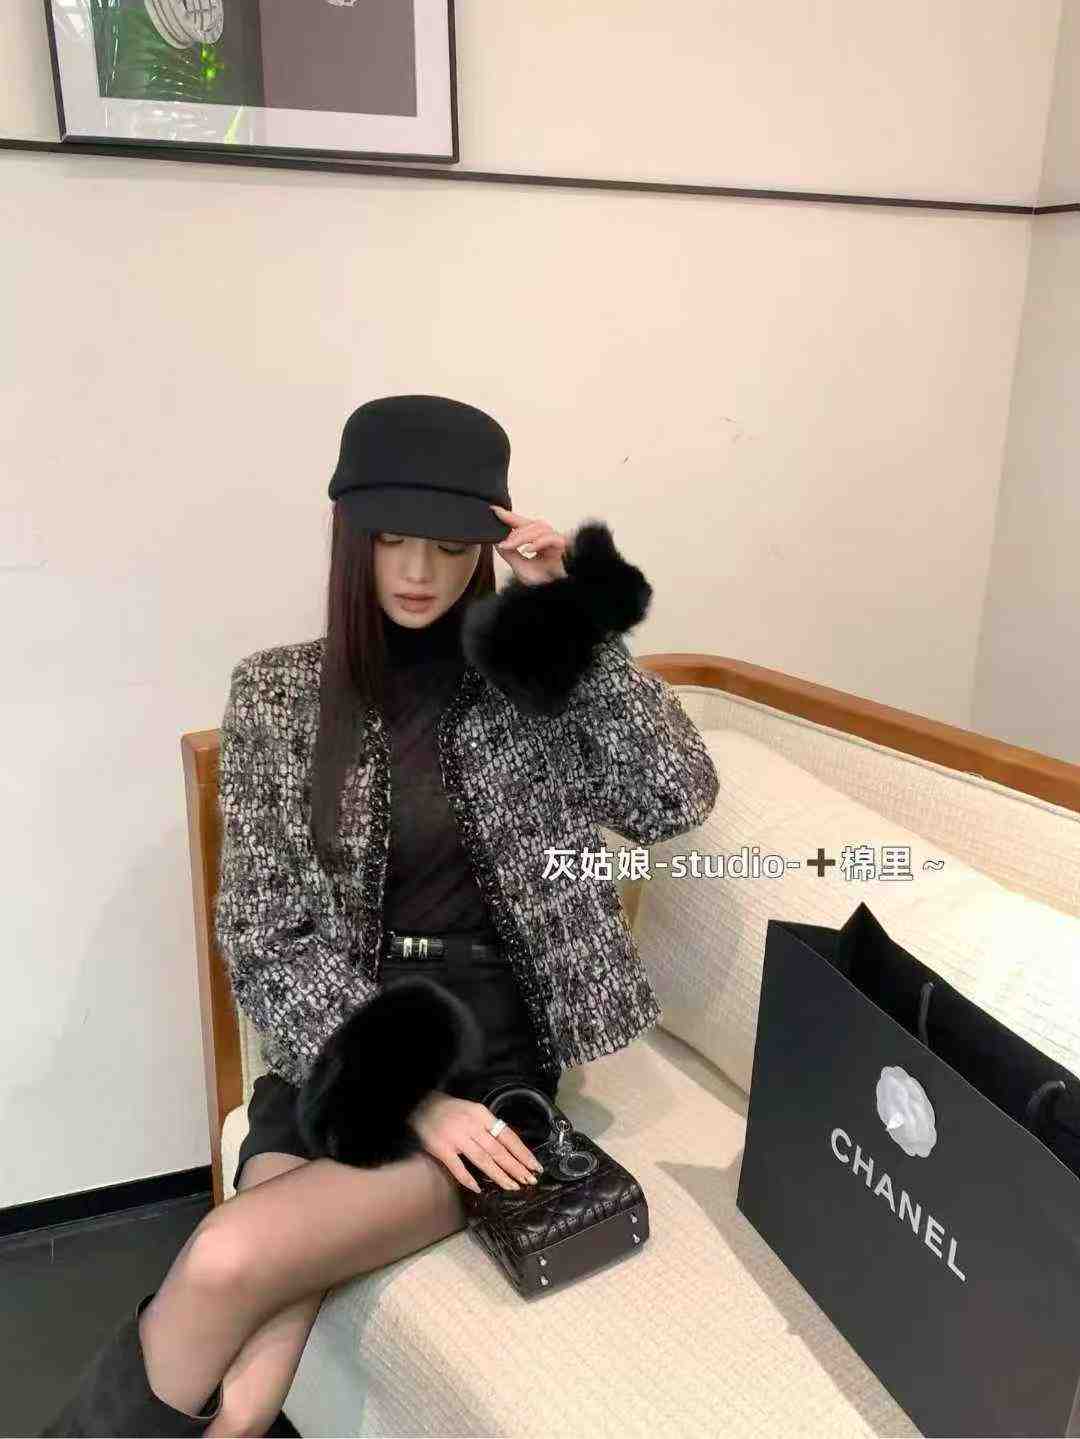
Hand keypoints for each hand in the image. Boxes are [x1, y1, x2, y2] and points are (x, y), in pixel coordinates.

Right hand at [410, 1090, 544, 1192]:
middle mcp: (471, 1126)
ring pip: (483, 1161)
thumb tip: (508, 1147)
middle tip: (529, 1180)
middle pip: (499, 1151)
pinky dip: (469, 1180)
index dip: (523, 1153)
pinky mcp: (442, 1149)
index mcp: (482, 1115)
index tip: (534, 1165)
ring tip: (512, 1186)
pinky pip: (458, 1168)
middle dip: (516, 1168)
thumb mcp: (473, 1110)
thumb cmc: (450, 1110)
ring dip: (500, 1176)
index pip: (508, 1136)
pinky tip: (479, 1189)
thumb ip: (488, 1127)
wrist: (422, 1106)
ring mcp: (457, 1138)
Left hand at [489, 504, 567, 585]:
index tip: (495, 510)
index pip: (524, 525)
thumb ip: (510, 554)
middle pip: (532, 524)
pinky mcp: (563, 547)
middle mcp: (549, 539)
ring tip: (511, 546)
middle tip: (504, 541)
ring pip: (540, 529)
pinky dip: (537, 543)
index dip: (510, 517)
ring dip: (523, 537)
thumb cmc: (543, 583)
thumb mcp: (521, 567)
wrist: (554, 594)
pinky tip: (527, 550)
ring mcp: (556, 542)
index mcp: (539, 542)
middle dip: (515, 530)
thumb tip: (498, 542)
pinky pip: (551, 538)